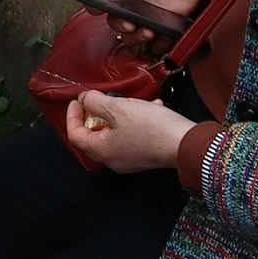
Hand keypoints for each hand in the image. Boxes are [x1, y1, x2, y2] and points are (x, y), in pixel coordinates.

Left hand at [68, 89, 191, 175]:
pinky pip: (131, 136)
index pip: (75, 135)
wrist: (185, 143)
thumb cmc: (151, 128)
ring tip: (129, 101)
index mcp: (102, 151)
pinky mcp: (144, 155)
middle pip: (93, 136)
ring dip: (117, 115)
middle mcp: (113, 160)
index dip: (72, 115)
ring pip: (113, 134)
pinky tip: (150, 108)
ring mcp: (129, 160)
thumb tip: (85, 99)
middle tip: (99, 100)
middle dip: (95, 115)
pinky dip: (134, 121)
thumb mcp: (117, 108)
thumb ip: (95, 101)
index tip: (78, 100)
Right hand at [102, 0, 204, 32]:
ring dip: (136, 38)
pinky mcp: (163, 24)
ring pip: (131, 36)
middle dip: (119, 26)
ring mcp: (146, 15)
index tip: (96, 9)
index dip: (93, 4)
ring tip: (148, 32)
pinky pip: (156, 42)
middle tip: (130, 24)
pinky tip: (162, 36)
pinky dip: (158, 44)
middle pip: (114, 21)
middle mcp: (130, 2)